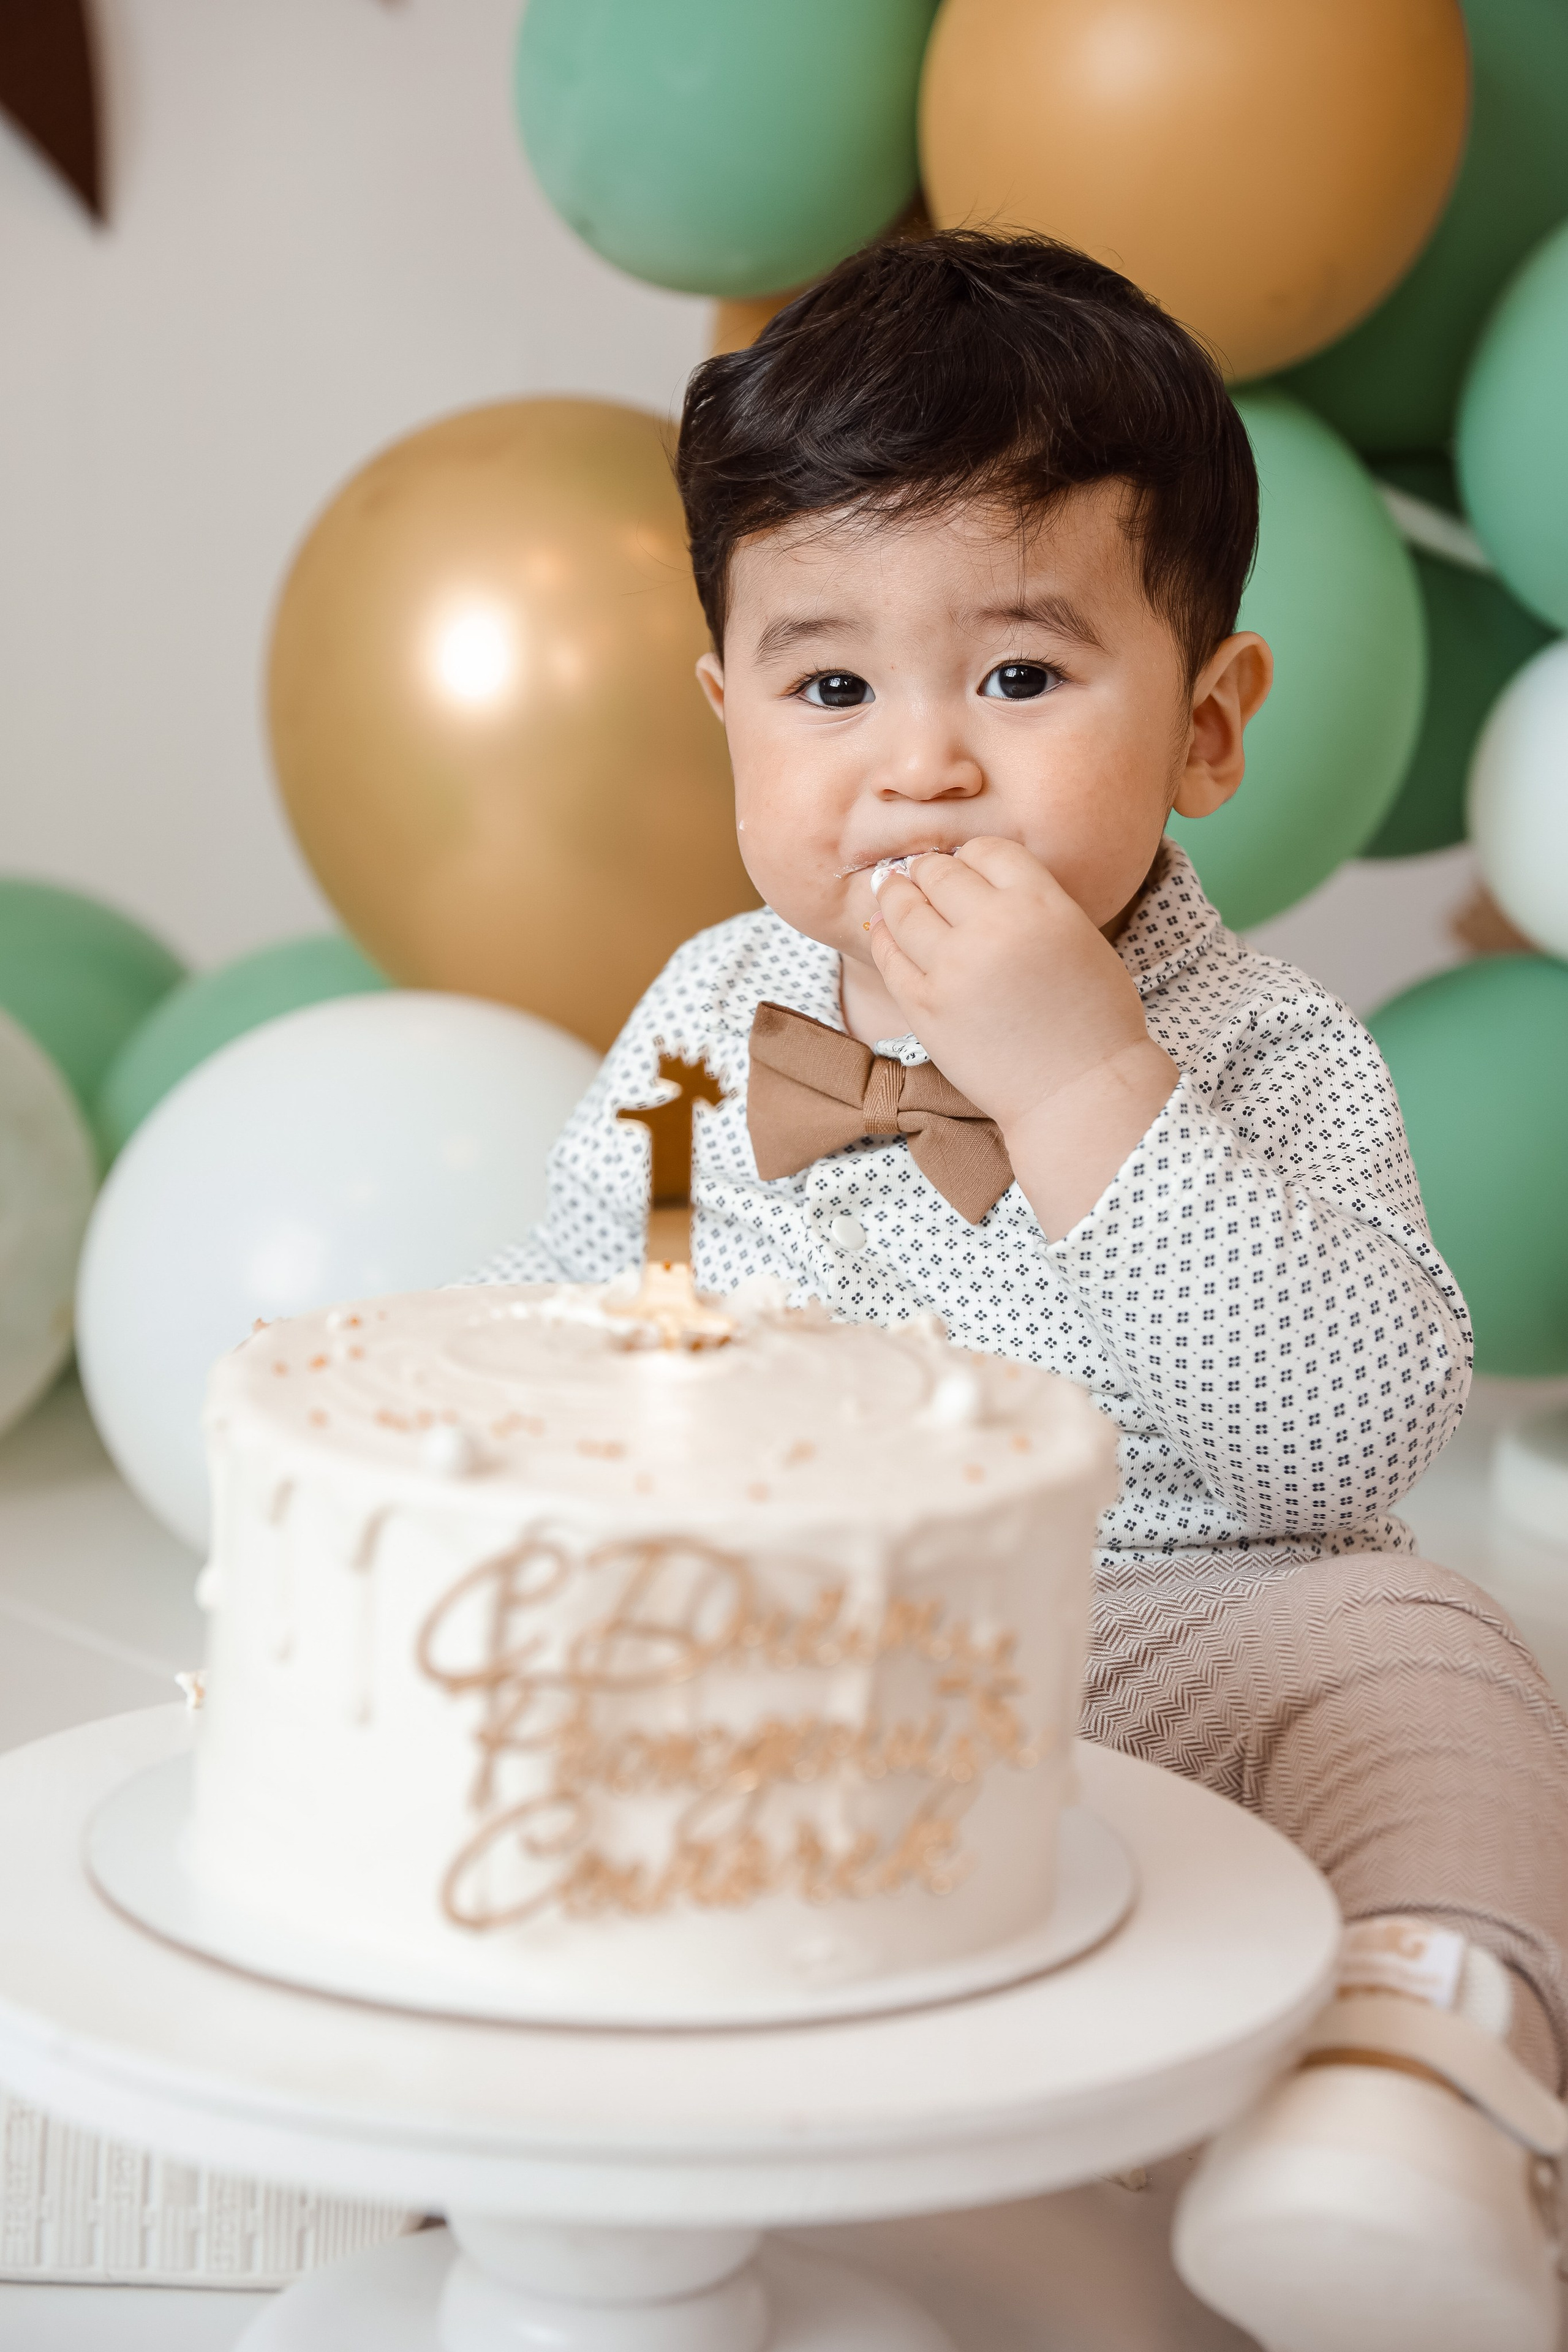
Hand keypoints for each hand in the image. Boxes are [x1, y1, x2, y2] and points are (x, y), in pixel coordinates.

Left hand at [868, 839, 1177, 1235]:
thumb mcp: (1080, 938)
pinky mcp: (925, 1006)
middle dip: (930, 870)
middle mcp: (993, 927)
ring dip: (897, 895)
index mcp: (1041, 903)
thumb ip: (1032, 904)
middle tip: (924, 875)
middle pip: (940, 872)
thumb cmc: (1092, 1019)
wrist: (1079, 1092)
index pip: (987, 849)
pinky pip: (888, 956)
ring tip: (895, 892)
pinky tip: (887, 933)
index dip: (974, 856)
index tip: (968, 867)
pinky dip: (884, 937)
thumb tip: (974, 878)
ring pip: (904, 907)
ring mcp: (953, 967)